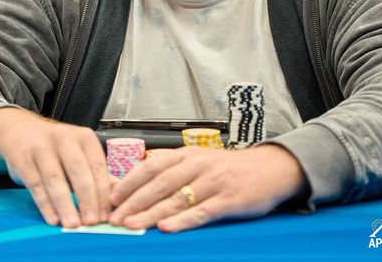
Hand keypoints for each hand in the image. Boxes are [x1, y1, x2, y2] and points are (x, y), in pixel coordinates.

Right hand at [0, 107, 111, 227]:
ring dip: (66, 205)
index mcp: (83, 137)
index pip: (97, 165)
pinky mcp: (23, 160)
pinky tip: (53, 219)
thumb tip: (117, 197)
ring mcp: (42, 148)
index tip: (106, 215)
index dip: (102, 192)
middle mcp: (64, 138)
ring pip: (56, 180)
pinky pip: (36, 186)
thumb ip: (96, 172)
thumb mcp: (78, 151)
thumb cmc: (56, 147)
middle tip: (92, 222)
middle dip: (87, 199)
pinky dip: (45, 205)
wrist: (20, 131)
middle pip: (78, 171)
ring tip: (73, 224)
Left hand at [108, 144, 308, 232]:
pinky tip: (167, 227)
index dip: (129, 181)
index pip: (151, 166)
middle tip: (115, 217)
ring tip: (132, 224)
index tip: (111, 197)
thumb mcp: (200, 158)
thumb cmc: (231, 167)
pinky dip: (182, 220)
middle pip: (159, 183)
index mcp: (188, 154)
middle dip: (133, 201)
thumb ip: (173, 164)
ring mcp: (213, 182)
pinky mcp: (228, 200)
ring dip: (151, 213)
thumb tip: (140, 169)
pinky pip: (201, 211)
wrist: (270, 169)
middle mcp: (197, 165)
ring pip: (176, 198)